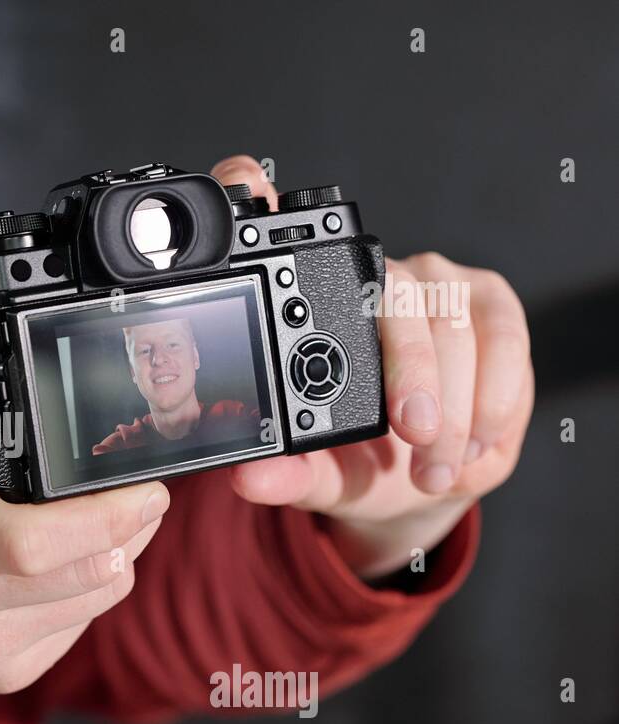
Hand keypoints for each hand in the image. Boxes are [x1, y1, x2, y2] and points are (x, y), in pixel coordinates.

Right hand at [0, 237, 168, 714]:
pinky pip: (84, 625)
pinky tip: (62, 561)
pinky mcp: (0, 673)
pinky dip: (92, 586)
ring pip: (98, 595)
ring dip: (119, 551)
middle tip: (137, 490)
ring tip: (93, 517)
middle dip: (130, 525)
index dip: (104, 517)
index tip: (145, 484)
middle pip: (85, 571)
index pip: (28, 544)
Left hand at [209, 155, 533, 578]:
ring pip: (451, 322)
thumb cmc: (362, 465)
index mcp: (313, 313)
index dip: (280, 213)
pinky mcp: (488, 301)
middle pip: (394, 299)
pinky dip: (493, 394)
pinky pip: (501, 335)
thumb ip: (288, 476)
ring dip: (455, 403)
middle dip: (412, 375)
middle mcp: (372, 285)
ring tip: (439, 464)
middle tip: (414, 437)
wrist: (422, 483)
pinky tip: (475, 440)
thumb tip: (248, 479)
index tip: (267, 215)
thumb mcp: (320, 477)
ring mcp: (433, 284)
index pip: (299, 256)